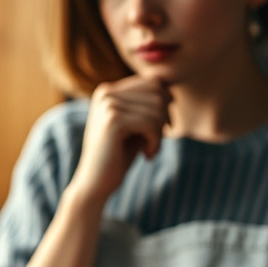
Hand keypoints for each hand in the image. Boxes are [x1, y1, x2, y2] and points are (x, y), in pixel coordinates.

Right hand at [68, 76, 169, 205]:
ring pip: (157, 108)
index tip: (161, 129)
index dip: (165, 105)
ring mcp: (108, 105)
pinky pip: (151, 123)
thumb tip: (172, 92)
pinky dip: (156, 141)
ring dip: (161, 132)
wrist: (95, 184)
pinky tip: (148, 154)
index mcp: (108, 91)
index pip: (153, 83)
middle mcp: (105, 93)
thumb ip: (149, 107)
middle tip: (156, 141)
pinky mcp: (113, 120)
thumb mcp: (136, 127)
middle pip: (157, 92)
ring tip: (150, 149)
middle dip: (164, 118)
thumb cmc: (118, 156)